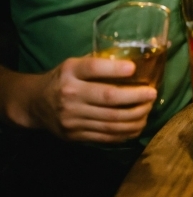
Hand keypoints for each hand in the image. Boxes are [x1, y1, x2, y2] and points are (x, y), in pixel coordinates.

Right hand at [27, 56, 157, 142]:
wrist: (35, 104)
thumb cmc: (62, 78)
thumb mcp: (74, 64)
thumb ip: (98, 63)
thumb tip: (133, 60)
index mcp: (70, 72)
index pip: (93, 69)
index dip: (114, 69)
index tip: (134, 68)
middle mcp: (70, 95)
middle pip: (107, 97)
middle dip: (135, 97)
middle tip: (152, 94)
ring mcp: (72, 118)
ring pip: (109, 120)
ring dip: (134, 117)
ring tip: (148, 110)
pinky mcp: (74, 135)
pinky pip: (104, 136)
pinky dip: (123, 132)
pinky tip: (136, 126)